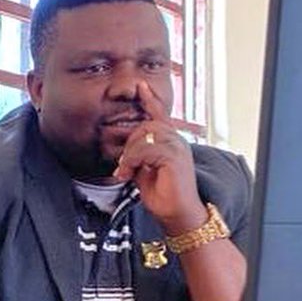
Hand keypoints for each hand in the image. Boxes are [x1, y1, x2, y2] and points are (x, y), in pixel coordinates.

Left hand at [111, 83, 203, 232]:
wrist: (178, 215)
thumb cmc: (163, 195)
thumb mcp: (144, 171)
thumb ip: (137, 156)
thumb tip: (124, 151)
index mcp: (171, 142)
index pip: (160, 116)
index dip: (150, 100)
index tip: (141, 85)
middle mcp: (177, 140)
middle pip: (146, 125)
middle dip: (130, 143)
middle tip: (124, 166)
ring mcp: (178, 147)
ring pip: (145, 135)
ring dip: (130, 153)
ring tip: (126, 171)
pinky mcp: (175, 156)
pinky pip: (147, 148)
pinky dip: (133, 160)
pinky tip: (129, 173)